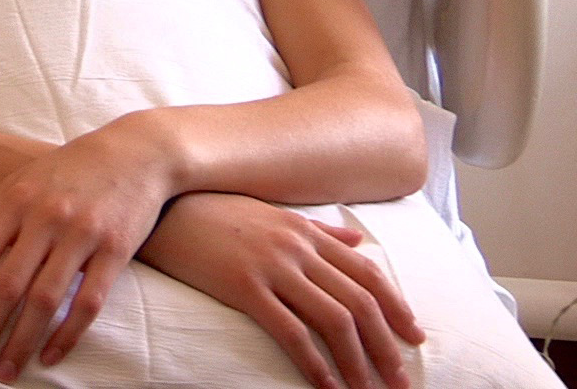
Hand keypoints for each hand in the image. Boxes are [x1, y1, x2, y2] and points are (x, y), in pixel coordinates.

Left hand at [0, 122, 173, 381]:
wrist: (137, 152)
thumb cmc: (68, 170)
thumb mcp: (18, 183)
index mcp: (16, 201)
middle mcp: (46, 217)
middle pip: (7, 284)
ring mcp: (82, 235)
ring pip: (45, 299)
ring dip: (22, 342)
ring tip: (6, 372)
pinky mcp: (116, 250)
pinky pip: (89, 302)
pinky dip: (67, 334)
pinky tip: (49, 357)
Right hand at [140, 192, 424, 388]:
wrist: (162, 206)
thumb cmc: (212, 210)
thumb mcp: (271, 214)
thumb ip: (317, 229)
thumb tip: (357, 240)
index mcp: (306, 232)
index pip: (366, 272)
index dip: (396, 306)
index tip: (414, 336)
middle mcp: (297, 249)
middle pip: (359, 301)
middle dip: (386, 345)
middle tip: (400, 379)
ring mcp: (272, 267)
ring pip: (333, 319)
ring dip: (358, 361)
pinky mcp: (244, 288)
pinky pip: (290, 331)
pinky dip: (314, 362)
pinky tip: (325, 385)